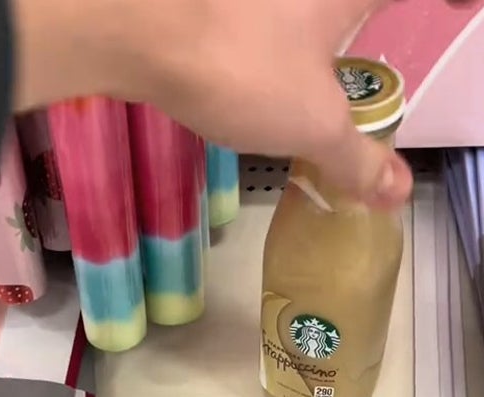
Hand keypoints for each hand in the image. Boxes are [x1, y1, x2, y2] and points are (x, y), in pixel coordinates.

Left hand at [9, 0, 410, 209]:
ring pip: (286, 8)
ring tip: (304, 55)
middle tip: (365, 35)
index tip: (451, 12)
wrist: (130, 27)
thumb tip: (396, 192)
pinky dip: (242, 28)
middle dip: (353, 18)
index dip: (444, 2)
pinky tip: (231, 54)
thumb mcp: (309, 125)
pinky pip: (234, 12)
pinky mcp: (197, 0)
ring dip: (297, 24)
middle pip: (340, 4)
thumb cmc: (239, 65)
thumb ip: (355, 158)